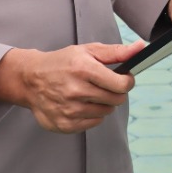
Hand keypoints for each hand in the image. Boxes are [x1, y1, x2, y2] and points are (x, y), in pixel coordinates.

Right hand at [0, 43, 141, 133]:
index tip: (124, 78)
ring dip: (103, 104)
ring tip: (89, 93)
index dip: (128, 81)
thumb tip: (140, 48)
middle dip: (115, 92)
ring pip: (105, 112)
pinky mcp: (64, 124)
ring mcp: (69, 110)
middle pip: (116, 100)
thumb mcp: (88, 50)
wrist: (31, 80)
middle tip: (104, 85)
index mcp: (83, 69)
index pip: (121, 85)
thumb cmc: (62, 63)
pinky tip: (81, 104)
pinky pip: (93, 123)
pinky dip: (92, 115)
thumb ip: (116, 51)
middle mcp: (76, 91)